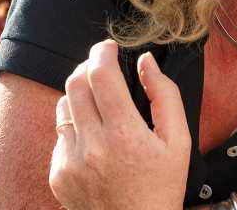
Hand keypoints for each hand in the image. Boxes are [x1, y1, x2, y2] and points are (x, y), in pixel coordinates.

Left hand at [49, 40, 189, 209]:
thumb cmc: (161, 188)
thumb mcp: (179, 143)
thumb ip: (166, 96)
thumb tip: (146, 62)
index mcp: (125, 135)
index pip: (100, 74)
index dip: (103, 52)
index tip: (109, 48)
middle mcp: (92, 147)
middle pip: (75, 83)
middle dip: (88, 67)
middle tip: (103, 69)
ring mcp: (70, 162)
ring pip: (63, 105)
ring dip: (79, 95)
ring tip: (99, 105)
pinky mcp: (58, 174)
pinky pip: (60, 135)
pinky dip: (75, 128)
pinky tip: (95, 141)